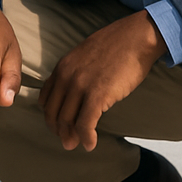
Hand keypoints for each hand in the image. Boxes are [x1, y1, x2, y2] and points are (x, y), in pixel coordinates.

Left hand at [38, 10, 166, 151]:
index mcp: (62, 67)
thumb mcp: (84, 54)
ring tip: (76, 144)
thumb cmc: (116, 46)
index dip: (50, 115)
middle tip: (66, 140)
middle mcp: (66, 77)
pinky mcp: (98, 95)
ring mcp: (81, 86)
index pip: (45, 98)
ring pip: (67, 120)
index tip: (58, 124)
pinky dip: (86, 138)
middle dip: (58, 130)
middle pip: (53, 112)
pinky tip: (90, 144)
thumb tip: (75, 89)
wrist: (136, 37)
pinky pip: (86, 124)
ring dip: (71, 137)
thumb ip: (74, 71)